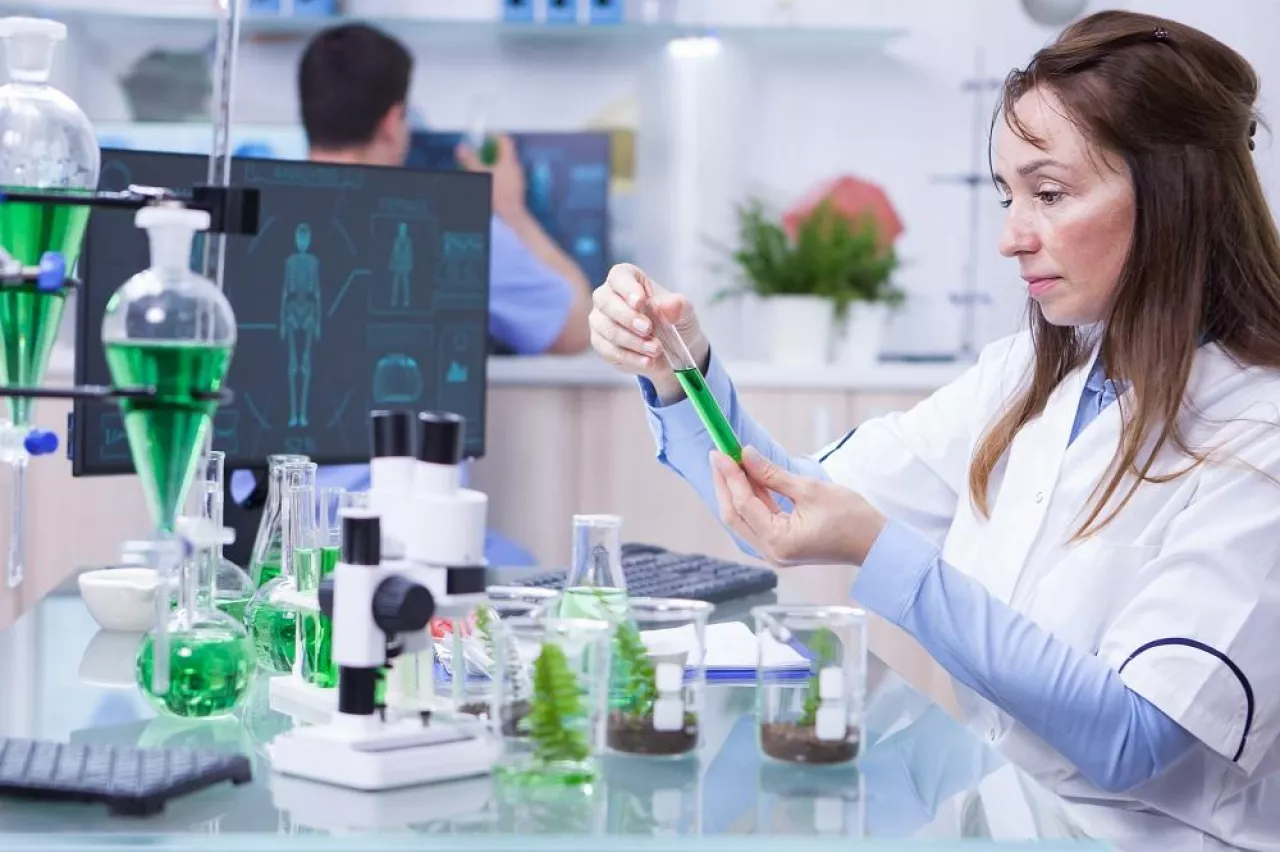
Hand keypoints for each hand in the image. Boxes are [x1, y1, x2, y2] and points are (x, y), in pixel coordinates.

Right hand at [456, 134, 525, 222]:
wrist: (511, 215)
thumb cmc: (498, 195)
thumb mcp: (480, 174)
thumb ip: (470, 159)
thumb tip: (461, 147)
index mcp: (509, 161)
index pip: (505, 140)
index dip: (495, 135)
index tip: (486, 135)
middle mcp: (516, 167)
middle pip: (505, 152)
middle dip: (492, 151)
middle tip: (481, 152)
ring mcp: (519, 178)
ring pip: (507, 165)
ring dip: (496, 164)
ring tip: (484, 168)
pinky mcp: (518, 189)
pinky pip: (509, 176)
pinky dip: (500, 175)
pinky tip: (492, 182)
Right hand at [590, 263, 708, 397]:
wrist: (672, 351)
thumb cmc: (674, 322)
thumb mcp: (685, 313)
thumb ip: (679, 306)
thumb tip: (667, 306)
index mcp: (628, 279)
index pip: (619, 276)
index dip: (627, 288)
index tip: (640, 302)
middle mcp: (608, 296)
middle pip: (605, 302)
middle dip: (627, 317)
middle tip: (648, 330)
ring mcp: (601, 320)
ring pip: (607, 329)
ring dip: (632, 341)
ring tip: (655, 349)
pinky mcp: (600, 342)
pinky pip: (609, 350)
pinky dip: (630, 357)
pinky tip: (647, 361)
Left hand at [710, 446, 886, 565]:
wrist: (874, 543)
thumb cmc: (851, 518)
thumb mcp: (810, 490)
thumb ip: (773, 474)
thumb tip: (746, 455)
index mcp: (778, 541)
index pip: (744, 504)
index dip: (730, 476)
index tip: (721, 452)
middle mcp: (771, 552)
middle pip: (735, 516)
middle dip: (725, 484)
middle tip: (718, 456)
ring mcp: (775, 552)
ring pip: (743, 519)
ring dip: (736, 491)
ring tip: (730, 463)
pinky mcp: (780, 546)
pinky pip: (757, 522)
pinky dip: (751, 500)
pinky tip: (748, 479)